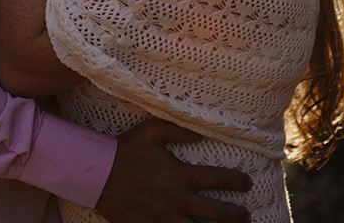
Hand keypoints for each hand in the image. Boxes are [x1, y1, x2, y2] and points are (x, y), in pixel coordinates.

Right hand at [96, 120, 251, 222]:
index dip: (239, 182)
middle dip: (238, 216)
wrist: (96, 175)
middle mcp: (177, 200)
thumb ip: (178, 129)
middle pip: (219, 214)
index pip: (220, 179)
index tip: (246, 183)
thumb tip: (203, 132)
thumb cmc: (124, 150)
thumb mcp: (150, 131)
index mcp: (180, 175)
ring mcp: (165, 219)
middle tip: (245, 215)